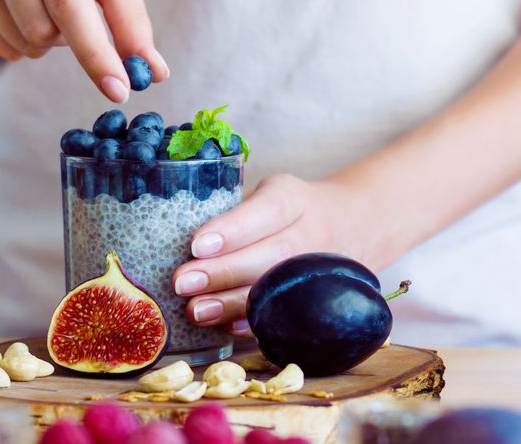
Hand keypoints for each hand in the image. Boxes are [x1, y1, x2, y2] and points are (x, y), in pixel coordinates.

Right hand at [0, 0, 168, 102]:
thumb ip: (132, 22)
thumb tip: (154, 72)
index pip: (68, 4)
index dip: (96, 53)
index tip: (120, 90)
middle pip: (41, 30)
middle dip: (70, 37)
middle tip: (75, 11)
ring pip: (20, 41)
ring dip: (46, 41)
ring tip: (49, 6)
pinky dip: (19, 43)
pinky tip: (23, 14)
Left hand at [171, 174, 364, 335]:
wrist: (351, 225)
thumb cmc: (288, 210)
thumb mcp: (268, 193)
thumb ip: (230, 209)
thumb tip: (168, 235)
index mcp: (293, 199)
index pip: (267, 210)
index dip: (233, 229)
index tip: (197, 244)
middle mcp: (312, 234)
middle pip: (270, 255)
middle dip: (223, 272)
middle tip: (181, 282)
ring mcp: (317, 271)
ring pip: (277, 290)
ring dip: (232, 303)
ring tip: (194, 310)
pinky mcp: (315, 300)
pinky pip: (284, 316)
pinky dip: (253, 323)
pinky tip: (224, 326)